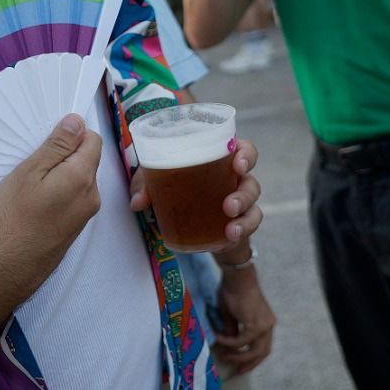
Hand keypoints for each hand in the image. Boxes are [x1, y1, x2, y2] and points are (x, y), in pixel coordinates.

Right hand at [0, 115, 101, 275]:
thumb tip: (77, 121)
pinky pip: (75, 197)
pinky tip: (38, 202)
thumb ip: (57, 146)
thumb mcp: (30, 172)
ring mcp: (87, 212)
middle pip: (87, 160)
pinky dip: (60, 191)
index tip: (48, 141)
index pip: (93, 139)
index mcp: (82, 176)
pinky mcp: (78, 226)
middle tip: (34, 164)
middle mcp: (93, 194)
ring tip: (33, 185)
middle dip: (65, 155)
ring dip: (61, 174)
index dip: (73, 134)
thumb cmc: (16, 216)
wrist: (13, 264)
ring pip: (80, 179)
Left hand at [129, 138, 262, 247]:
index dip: (246, 155)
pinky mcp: (238, 223)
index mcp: (219, 161)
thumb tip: (136, 203)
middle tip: (228, 206)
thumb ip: (145, 187)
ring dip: (245, 218)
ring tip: (230, 229)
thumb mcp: (155, 185)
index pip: (244, 150)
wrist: (187, 226)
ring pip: (253, 206)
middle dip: (244, 194)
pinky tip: (229, 238)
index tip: (238, 164)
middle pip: (250, 181)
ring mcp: (240, 202)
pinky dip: (241, 232)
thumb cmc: (175, 191)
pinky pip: (249, 226)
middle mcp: (234, 180)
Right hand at [210, 267, 275, 373]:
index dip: (253, 357)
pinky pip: (242, 341)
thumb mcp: (231, 313)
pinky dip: (230, 343)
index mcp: (265, 322)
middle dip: (250, 363)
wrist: (237, 277)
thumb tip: (229, 341)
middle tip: (238, 371)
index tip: (241, 364)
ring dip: (239, 356)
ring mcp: (265, 326)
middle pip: (263, 352)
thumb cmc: (233, 290)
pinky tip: (220, 339)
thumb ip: (233, 328)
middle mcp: (269, 326)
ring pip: (255, 350)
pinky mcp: (256, 325)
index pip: (263, 345)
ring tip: (224, 355)